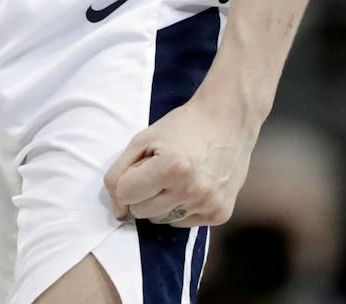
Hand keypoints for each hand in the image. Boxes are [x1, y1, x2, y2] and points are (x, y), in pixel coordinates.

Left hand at [103, 95, 256, 228]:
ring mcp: (208, 205)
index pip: (125, 194)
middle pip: (141, 212)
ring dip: (160, 203)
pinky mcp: (220, 214)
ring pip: (161, 221)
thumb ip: (119, 173)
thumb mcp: (142, 140)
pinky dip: (180, 208)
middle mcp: (192, 190)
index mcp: (171, 167)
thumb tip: (118, 212)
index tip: (139, 167)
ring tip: (177, 177)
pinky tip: (192, 186)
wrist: (227, 120)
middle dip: (142, 193)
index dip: (127, 180)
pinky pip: (182, 223)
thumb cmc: (181, 127)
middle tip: (158, 170)